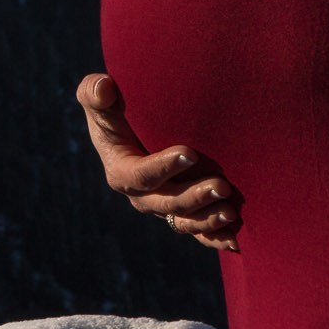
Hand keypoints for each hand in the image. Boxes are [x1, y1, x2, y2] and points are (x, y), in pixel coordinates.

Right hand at [77, 73, 240, 250]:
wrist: (135, 125)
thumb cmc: (115, 107)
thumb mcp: (98, 97)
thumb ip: (93, 91)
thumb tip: (104, 88)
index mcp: (121, 171)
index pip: (142, 175)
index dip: (165, 167)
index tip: (191, 153)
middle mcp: (142, 195)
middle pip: (168, 202)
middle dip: (195, 197)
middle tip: (222, 186)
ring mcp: (163, 206)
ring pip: (184, 221)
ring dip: (208, 219)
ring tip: (231, 210)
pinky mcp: (181, 211)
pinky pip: (197, 230)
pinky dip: (214, 236)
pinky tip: (235, 240)